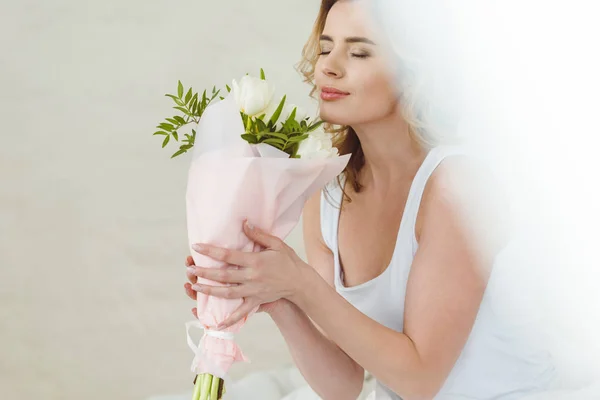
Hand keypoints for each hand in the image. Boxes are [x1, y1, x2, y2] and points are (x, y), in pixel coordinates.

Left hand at [186, 220, 307, 328]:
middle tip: (189, 269)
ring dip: (209, 291)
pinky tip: (216, 324)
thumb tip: (244, 223)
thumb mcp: (276, 244)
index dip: (211, 251)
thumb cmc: (288, 260)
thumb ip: (258, 235)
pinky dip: (229, 319)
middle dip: (204, 272)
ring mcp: (253, 291)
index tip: (196, 246)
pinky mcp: (256, 301)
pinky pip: (241, 312)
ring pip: (227, 293)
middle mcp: (252, 277)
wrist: (300, 282)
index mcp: (255, 262)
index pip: (228, 256)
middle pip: (223, 276)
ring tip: (194, 287)